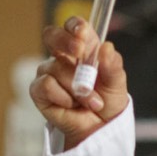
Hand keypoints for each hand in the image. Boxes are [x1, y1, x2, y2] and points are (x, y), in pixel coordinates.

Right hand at [34, 16, 130, 149]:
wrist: (100, 129)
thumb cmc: (107, 102)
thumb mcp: (117, 83)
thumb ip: (113, 65)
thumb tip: (106, 47)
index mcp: (84, 49)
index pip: (74, 27)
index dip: (75, 26)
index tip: (82, 32)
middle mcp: (63, 58)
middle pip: (52, 35)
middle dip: (64, 41)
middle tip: (79, 52)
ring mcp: (50, 73)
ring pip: (56, 68)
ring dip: (77, 88)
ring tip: (92, 101)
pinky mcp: (39, 91)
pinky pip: (45, 85)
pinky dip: (62, 96)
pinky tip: (71, 105)